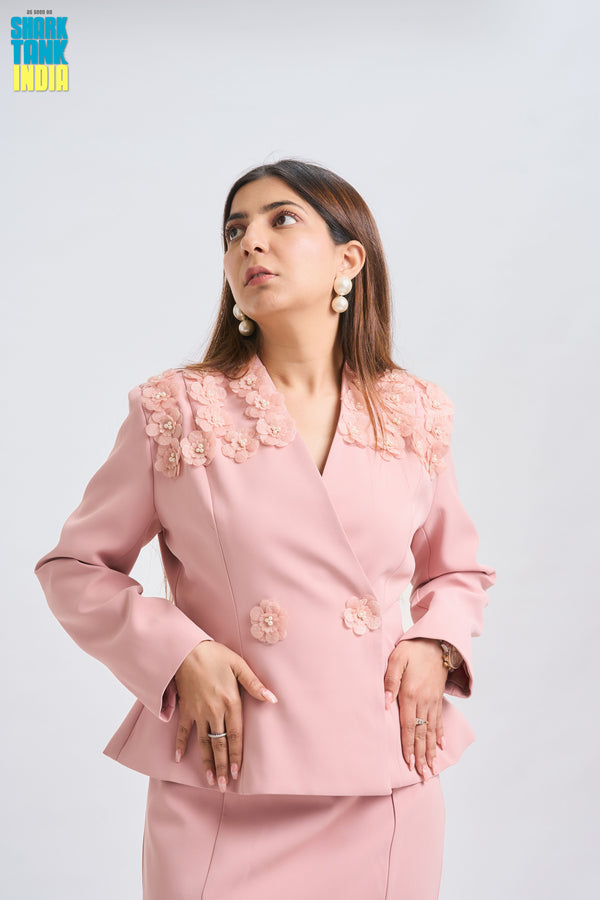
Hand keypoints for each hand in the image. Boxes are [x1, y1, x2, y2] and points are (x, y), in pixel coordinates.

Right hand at [173, 640, 277, 791]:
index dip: (235, 755)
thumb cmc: (215, 655)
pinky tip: (179, 758)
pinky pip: (183, 730)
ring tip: (208, 780)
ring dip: (206, 761)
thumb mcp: (239, 665)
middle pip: (219, 744)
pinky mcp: (185, 708)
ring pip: (203, 742)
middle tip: (221, 786)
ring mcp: (198, 712)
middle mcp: (214, 711)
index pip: (235, 735)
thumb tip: (273, 699)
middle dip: (221, 766)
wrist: (186, 650)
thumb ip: (255, 684)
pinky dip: (180, 744)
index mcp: (230, 702)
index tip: (236, 773)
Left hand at [383, 638, 447, 779]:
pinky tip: (441, 747)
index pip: (408, 726)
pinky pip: (439, 720)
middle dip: (422, 756)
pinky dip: (440, 735)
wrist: (437, 642)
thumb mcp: (396, 659)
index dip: (408, 746)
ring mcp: (432, 701)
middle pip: (422, 734)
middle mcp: (424, 701)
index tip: (409, 763)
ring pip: (431, 731)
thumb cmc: (413, 649)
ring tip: (432, 768)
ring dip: (431, 750)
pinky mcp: (438, 698)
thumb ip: (389, 681)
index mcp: (410, 694)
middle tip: (423, 775)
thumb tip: (384, 704)